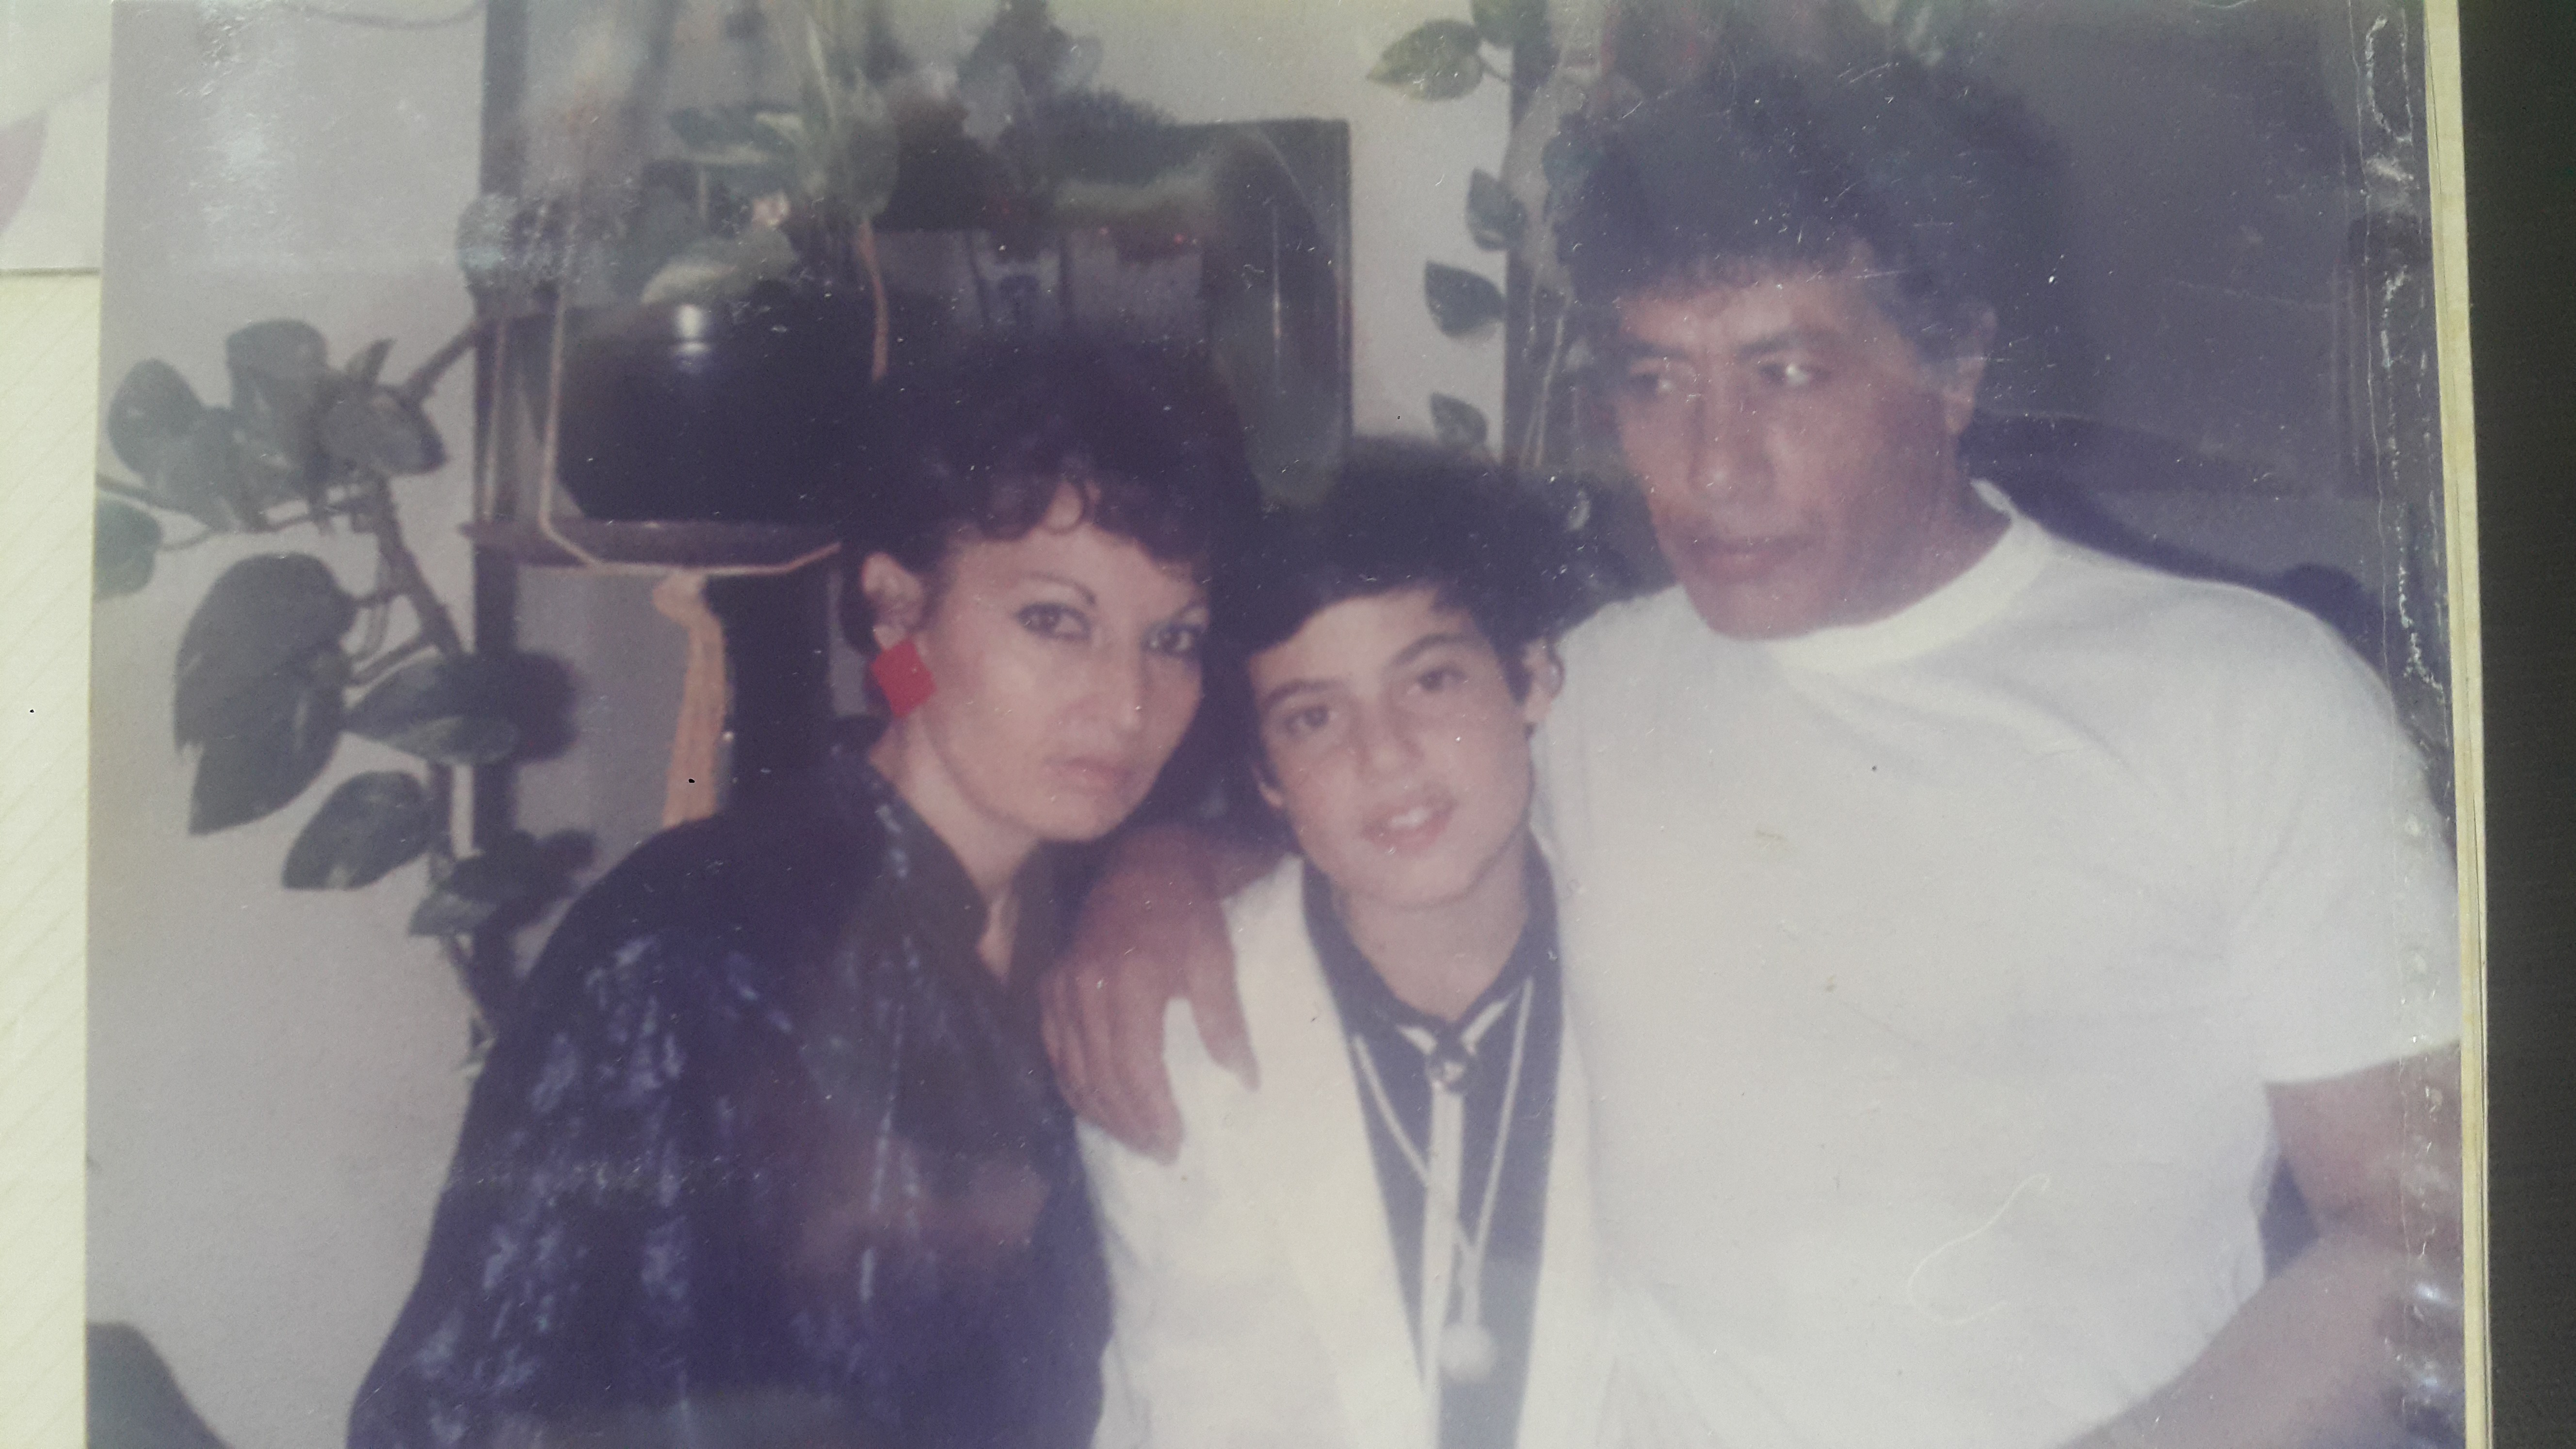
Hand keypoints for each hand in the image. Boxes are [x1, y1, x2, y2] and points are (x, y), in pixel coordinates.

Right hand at [1040, 826, 1263, 1160]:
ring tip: (1135, 1139)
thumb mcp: (1216, 960)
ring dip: (1103, 1113)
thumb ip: (1225, 1021)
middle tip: (1159, 1152)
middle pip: (1102, 1079)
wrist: (1143, 866)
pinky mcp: (1049, 988)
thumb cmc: (1188, 914)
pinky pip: (1056, 1053)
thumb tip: (1245, 1081)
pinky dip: (1075, 1086)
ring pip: (1075, 1072)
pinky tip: (1098, 1108)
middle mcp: (1086, 989)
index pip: (1135, 1068)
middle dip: (1130, 1123)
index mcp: (1130, 982)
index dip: (1152, 1113)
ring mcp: (1061, 989)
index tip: (1175, 1143)